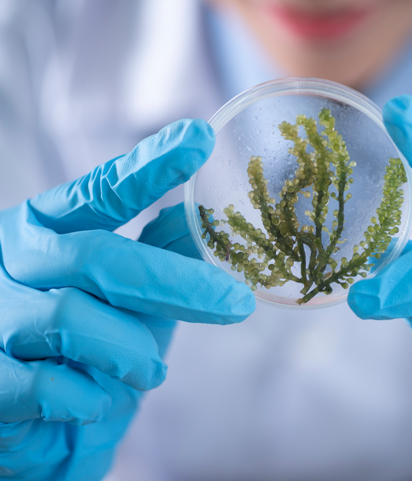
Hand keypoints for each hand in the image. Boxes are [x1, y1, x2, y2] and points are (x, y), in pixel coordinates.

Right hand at [0, 119, 254, 479]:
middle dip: (176, 283)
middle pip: (99, 256)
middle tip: (236, 302)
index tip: (199, 138)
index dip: (150, 166)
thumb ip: (158, 253)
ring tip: (151, 371)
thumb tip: (201, 214)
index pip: (101, 190)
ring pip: (72, 319)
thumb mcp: (129, 295)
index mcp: (48, 228)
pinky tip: (96, 400)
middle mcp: (12, 258)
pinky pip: (48, 385)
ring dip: (130, 351)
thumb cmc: (89, 349)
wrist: (38, 425)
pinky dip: (91, 396)